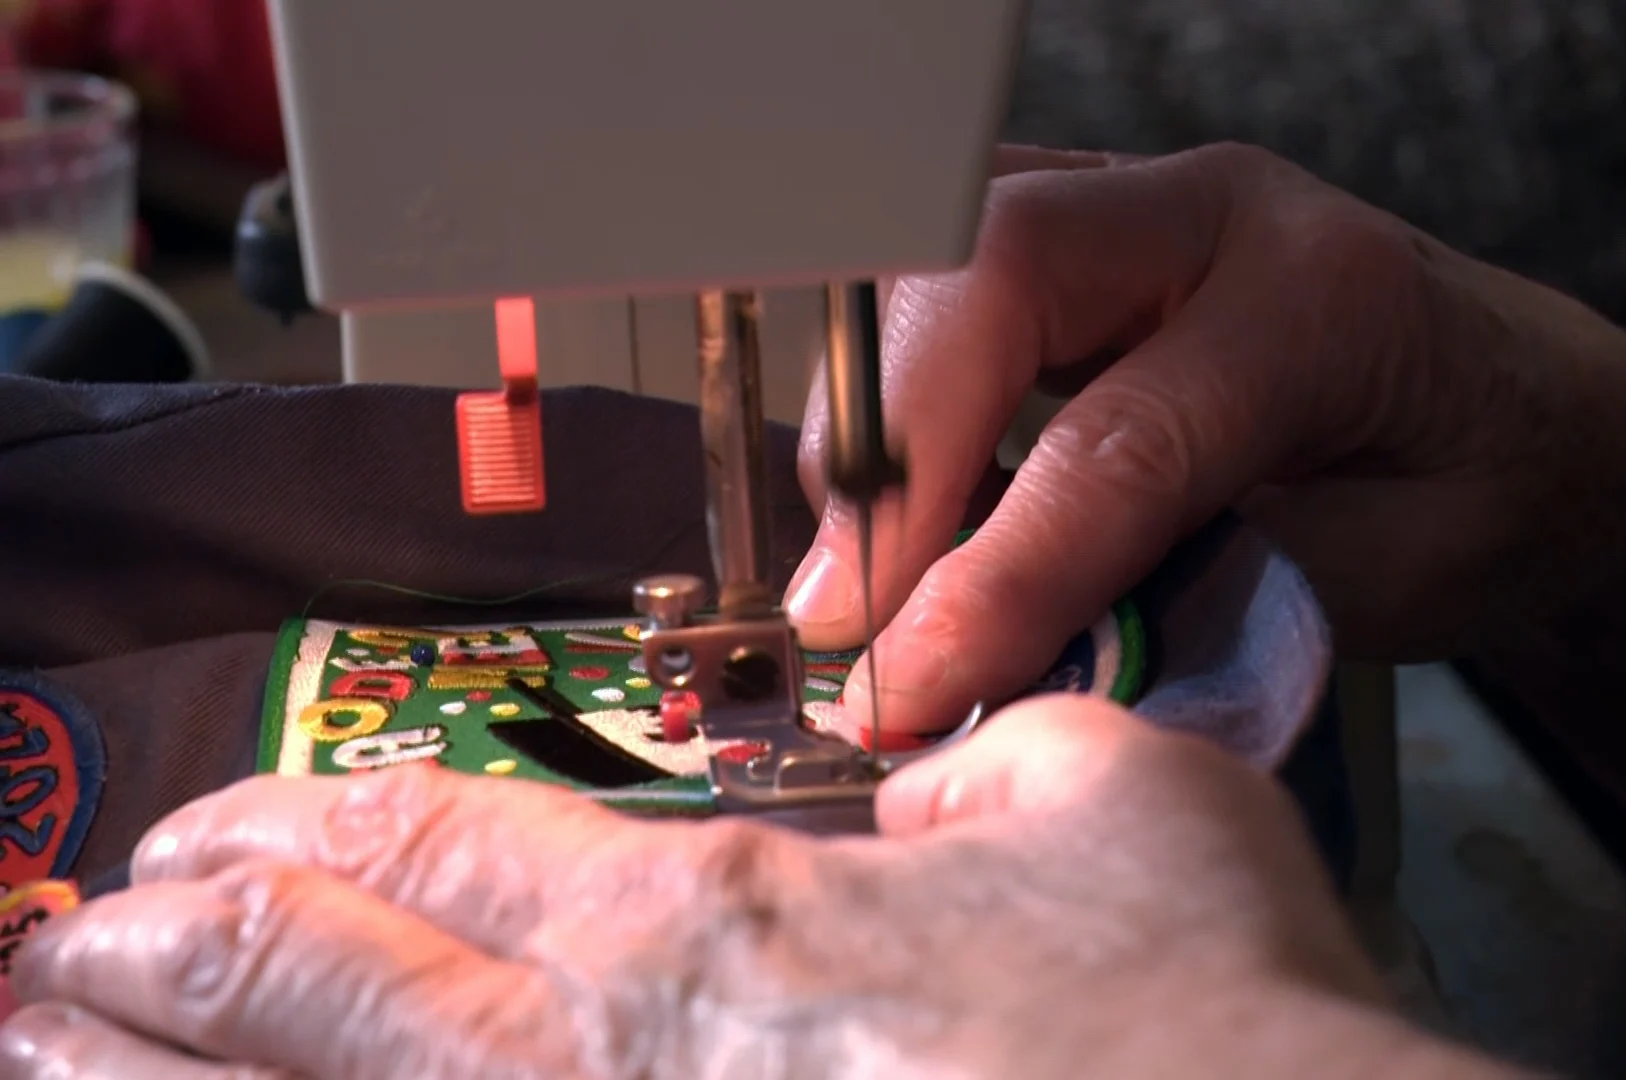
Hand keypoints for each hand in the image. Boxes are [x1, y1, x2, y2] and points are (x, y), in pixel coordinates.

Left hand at [0, 697, 1494, 1079]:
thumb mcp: (1103, 794)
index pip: (436, 843)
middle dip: (172, 962)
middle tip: (73, 945)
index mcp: (709, 928)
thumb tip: (927, 777)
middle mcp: (619, 1079)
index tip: (215, 829)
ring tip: (51, 1046)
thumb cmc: (1205, 1010)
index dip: (302, 824)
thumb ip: (974, 759)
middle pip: (323, 996)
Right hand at [789, 142, 1625, 731]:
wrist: (1549, 416)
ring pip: (948, 255)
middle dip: (896, 452)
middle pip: (993, 274)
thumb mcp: (1373, 587)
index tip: (909, 682)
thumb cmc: (1494, 495)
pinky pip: (952, 274)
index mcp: (1324, 301)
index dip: (994, 572)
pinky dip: (902, 385)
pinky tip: (903, 500)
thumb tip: (984, 664)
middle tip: (848, 613)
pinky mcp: (1093, 236)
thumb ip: (1186, 608)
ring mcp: (1146, 207)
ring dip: (881, 417)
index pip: (1116, 438)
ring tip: (869, 570)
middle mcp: (1220, 216)